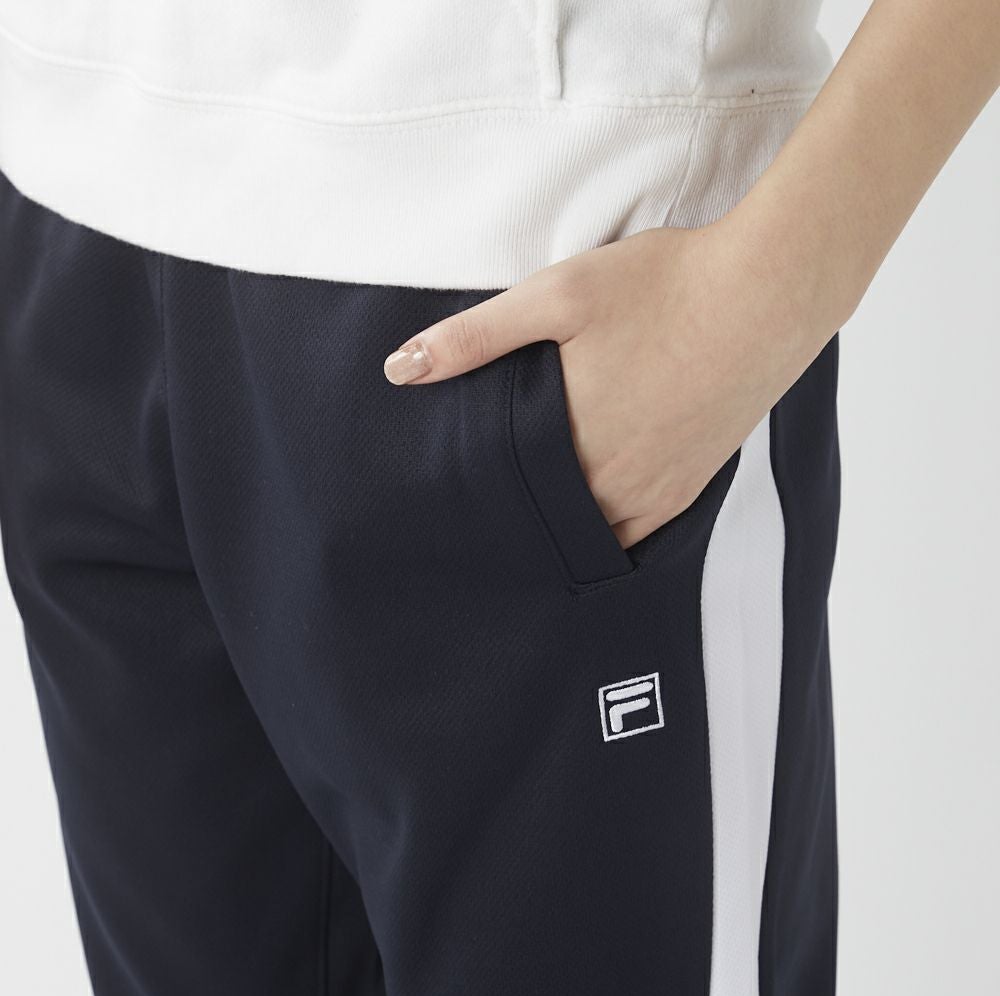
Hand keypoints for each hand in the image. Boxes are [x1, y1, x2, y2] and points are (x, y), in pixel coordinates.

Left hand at [383, 218, 839, 548]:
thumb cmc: (663, 286)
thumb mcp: (557, 295)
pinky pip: (639, 532)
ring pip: (592, 534)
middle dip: (516, 520)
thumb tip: (399, 369)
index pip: (504, 500)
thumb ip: (473, 337)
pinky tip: (593, 513)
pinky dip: (611, 529)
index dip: (477, 504)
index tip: (454, 508)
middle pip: (547, 523)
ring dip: (563, 528)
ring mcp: (657, 492)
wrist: (768, 292)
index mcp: (568, 447)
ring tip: (532, 517)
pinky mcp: (691, 486)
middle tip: (483, 518)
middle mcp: (612, 485)